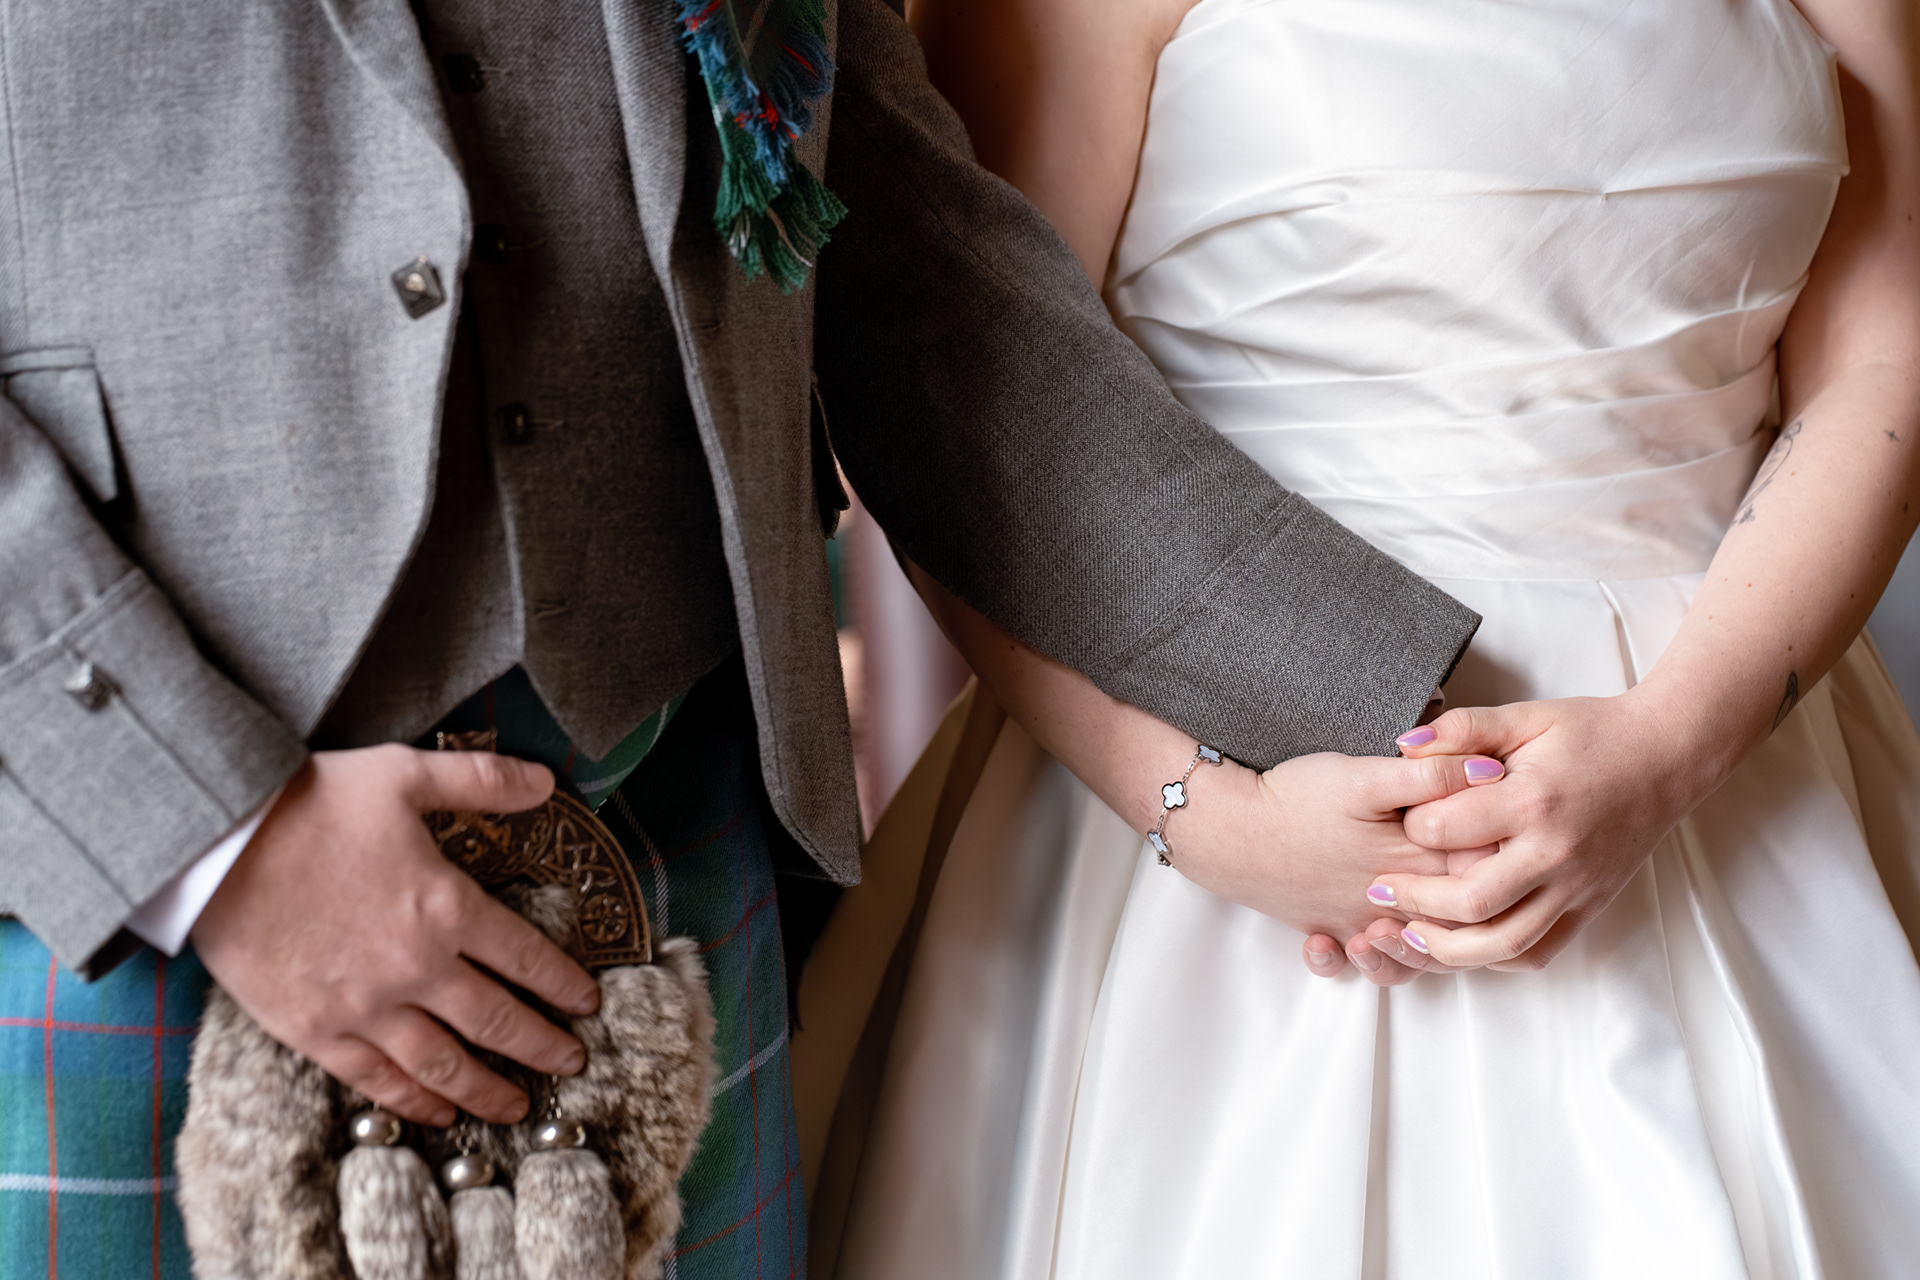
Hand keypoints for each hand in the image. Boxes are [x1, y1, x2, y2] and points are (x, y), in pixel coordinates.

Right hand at [191, 746, 602, 1126]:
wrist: (213, 843)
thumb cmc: (311, 802)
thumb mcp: (404, 773)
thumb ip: (483, 780)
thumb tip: (546, 782)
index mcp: (447, 907)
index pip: (526, 958)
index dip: (563, 984)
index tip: (588, 1004)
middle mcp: (416, 967)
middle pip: (497, 1021)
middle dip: (542, 1046)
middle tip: (572, 1062)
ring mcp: (364, 1006)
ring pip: (444, 1064)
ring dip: (488, 1090)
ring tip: (517, 1106)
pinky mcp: (314, 1029)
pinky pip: (376, 1079)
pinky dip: (413, 1101)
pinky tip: (438, 1112)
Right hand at [1173, 749, 1504, 974]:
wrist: (1227, 833)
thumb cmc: (1295, 799)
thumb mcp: (1363, 776)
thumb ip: (1430, 774)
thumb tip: (1493, 769)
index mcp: (1413, 861)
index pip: (1486, 866)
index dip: (1507, 846)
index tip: (1512, 821)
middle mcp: (1394, 903)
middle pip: (1459, 916)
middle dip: (1480, 899)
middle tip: (1489, 864)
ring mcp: (1360, 923)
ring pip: (1414, 950)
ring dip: (1430, 938)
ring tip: (1429, 913)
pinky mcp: (1330, 927)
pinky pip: (1358, 961)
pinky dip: (1367, 961)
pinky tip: (1366, 942)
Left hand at [1360, 690, 1714, 970]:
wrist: (1667, 755)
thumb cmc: (1590, 733)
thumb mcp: (1525, 717)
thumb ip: (1462, 728)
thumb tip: (1402, 744)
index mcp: (1532, 801)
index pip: (1446, 830)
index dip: (1412, 826)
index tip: (1400, 820)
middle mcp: (1555, 852)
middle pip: (1469, 903)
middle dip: (1413, 902)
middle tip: (1379, 893)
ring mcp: (1577, 887)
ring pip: (1504, 943)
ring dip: (1448, 948)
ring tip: (1410, 933)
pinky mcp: (1591, 906)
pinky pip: (1539, 951)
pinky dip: (1496, 957)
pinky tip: (1465, 942)